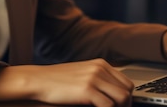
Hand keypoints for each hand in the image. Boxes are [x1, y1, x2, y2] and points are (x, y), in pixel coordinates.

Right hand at [0, 59, 134, 106]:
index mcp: (101, 64)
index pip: (126, 82)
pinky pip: (109, 106)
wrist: (38, 80)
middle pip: (127, 90)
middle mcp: (100, 68)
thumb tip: (114, 96)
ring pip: (122, 98)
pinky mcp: (87, 90)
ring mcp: (94, 78)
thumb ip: (98, 80)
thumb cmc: (57, 81)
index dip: (127, 98)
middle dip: (126, 105)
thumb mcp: (82, 75)